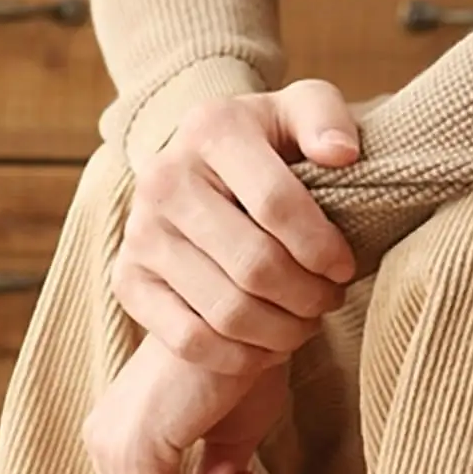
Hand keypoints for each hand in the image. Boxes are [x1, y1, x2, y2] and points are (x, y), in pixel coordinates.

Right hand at [111, 79, 360, 376]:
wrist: (200, 182)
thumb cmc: (266, 153)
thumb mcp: (296, 118)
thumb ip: (325, 117)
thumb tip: (340, 153)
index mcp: (211, 129)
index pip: (278, 204)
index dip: (322, 248)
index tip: (345, 268)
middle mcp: (165, 178)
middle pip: (256, 266)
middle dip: (308, 296)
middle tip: (329, 301)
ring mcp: (141, 233)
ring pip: (229, 312)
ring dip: (282, 332)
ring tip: (305, 324)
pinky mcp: (128, 281)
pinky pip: (192, 342)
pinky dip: (242, 357)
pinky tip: (269, 346)